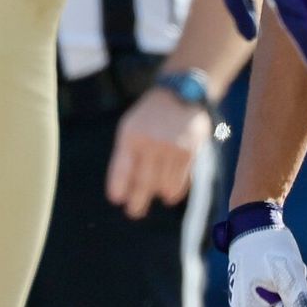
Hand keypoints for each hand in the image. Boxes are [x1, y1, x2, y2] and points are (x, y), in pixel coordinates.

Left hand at [106, 86, 209, 218]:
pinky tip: (169, 192)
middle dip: (137, 203)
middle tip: (134, 212)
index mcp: (131, 135)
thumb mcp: (130, 127)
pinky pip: (181, 183)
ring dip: (159, 195)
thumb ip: (125, 155)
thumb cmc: (150, 116)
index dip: (119, 188)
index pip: (122, 170)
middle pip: (143, 184)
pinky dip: (174, 192)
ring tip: (156, 195)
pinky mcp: (190, 152)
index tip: (117, 200)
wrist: (180, 94)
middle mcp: (151, 142)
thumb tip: (123, 191)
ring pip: (164, 187)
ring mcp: (172, 147)